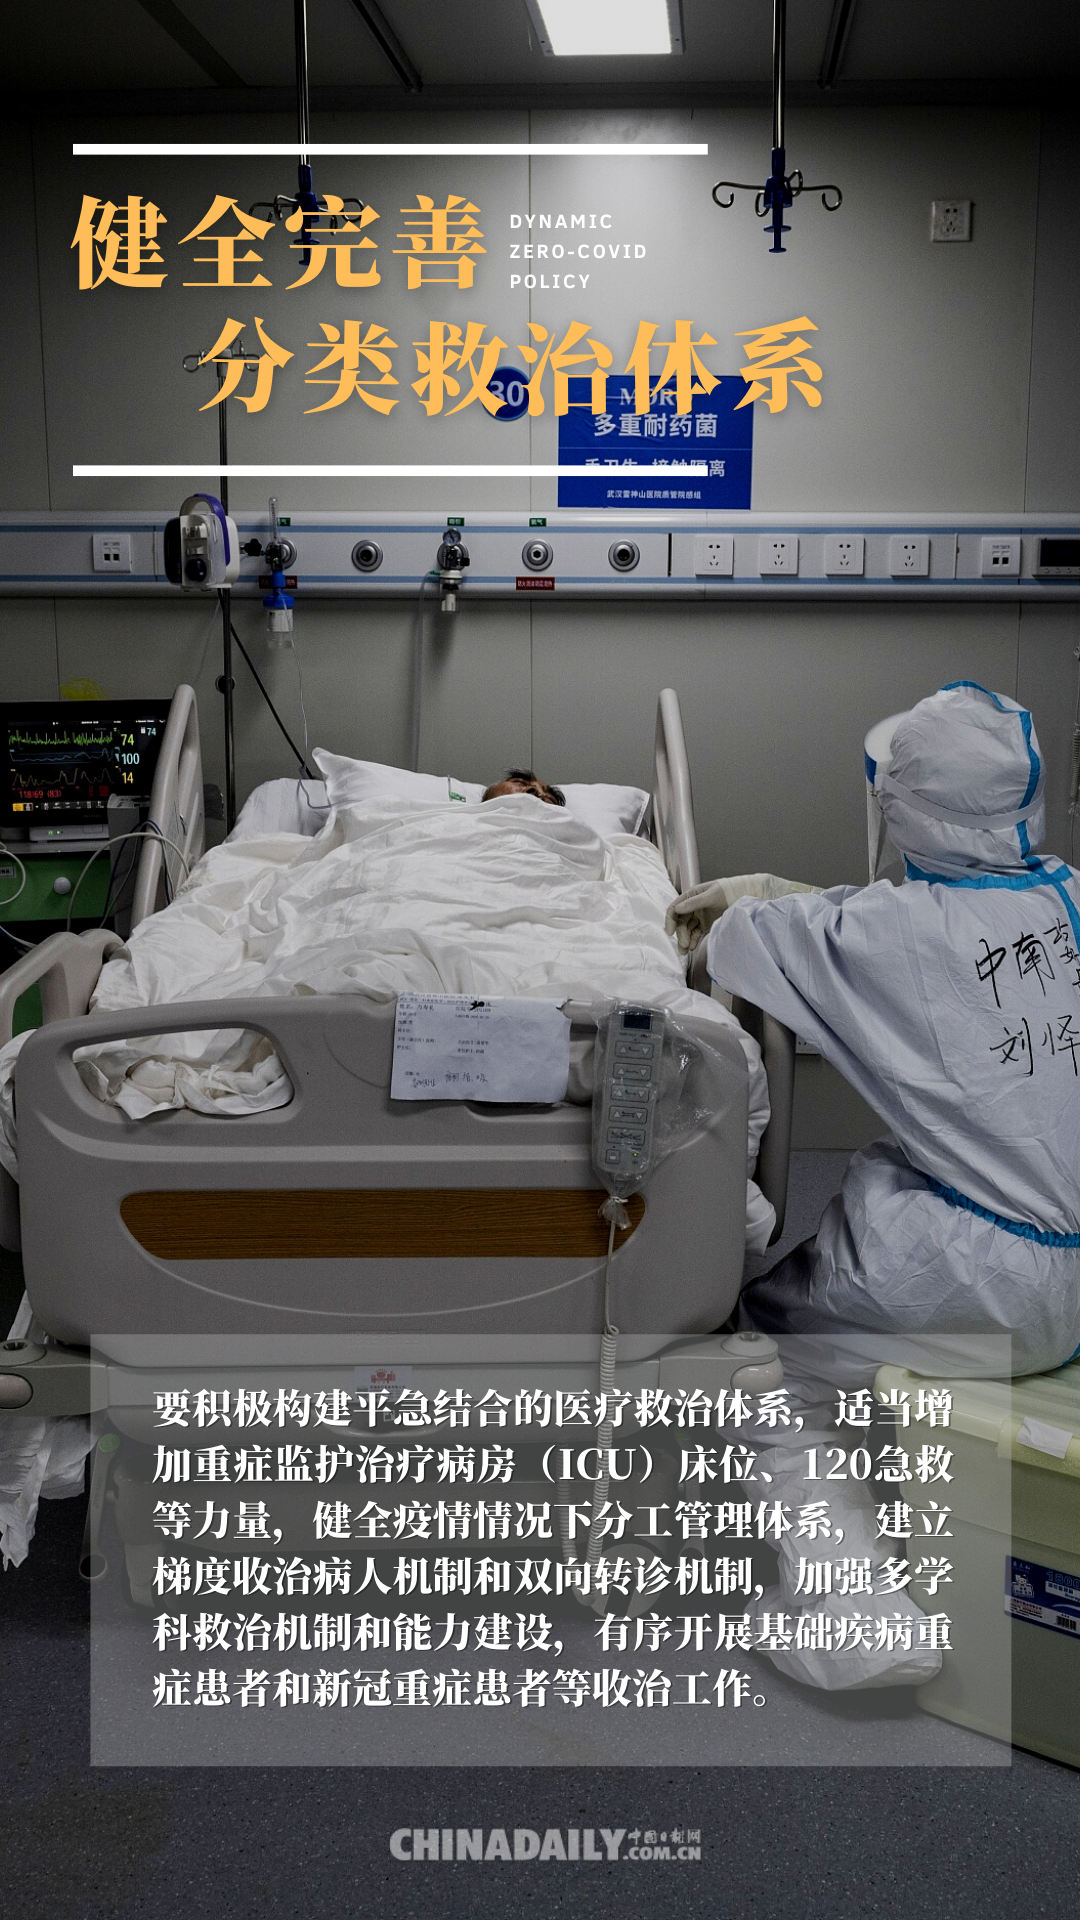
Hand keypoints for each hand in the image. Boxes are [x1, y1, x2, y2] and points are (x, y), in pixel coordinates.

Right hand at [665, 873, 819, 951]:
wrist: (746, 895)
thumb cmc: (729, 890)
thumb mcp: (711, 895)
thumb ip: (694, 902)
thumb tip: (677, 909)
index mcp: (691, 896)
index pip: (675, 908)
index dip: (669, 920)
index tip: (669, 932)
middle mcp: (693, 906)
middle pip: (680, 922)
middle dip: (680, 934)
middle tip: (683, 945)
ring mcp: (700, 916)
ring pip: (687, 930)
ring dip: (685, 939)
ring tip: (685, 951)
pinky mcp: (707, 925)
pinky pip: (696, 934)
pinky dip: (693, 940)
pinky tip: (692, 947)